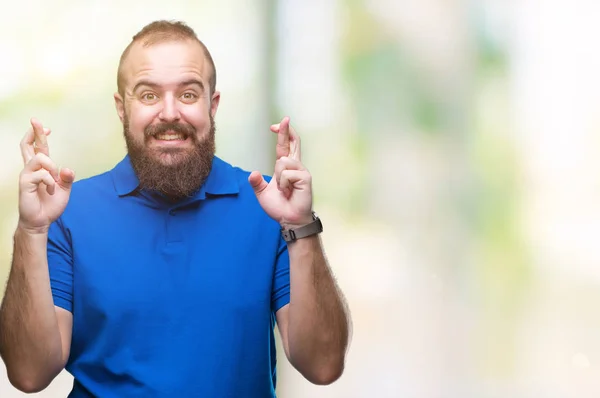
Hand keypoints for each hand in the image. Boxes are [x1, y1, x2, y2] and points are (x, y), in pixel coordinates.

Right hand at [18, 118, 74, 233]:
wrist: (41, 221)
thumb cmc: (50, 204)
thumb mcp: (64, 190)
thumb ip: (67, 178)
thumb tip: (67, 169)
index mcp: (42, 168)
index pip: (39, 148)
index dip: (40, 136)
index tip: (47, 128)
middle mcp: (32, 169)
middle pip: (28, 145)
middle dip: (34, 132)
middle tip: (35, 120)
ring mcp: (27, 175)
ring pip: (39, 158)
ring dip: (51, 166)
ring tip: (54, 180)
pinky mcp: (25, 183)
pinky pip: (41, 174)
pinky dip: (50, 180)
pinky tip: (50, 190)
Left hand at [249, 116, 312, 227]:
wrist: (288, 219)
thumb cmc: (279, 207)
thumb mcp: (263, 193)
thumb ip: (257, 182)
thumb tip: (253, 173)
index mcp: (285, 167)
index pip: (284, 146)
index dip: (282, 134)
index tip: (275, 125)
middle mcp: (295, 166)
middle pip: (293, 142)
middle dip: (287, 130)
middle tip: (285, 119)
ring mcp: (302, 171)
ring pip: (283, 161)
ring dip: (278, 177)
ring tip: (284, 190)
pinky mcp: (305, 178)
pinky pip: (287, 173)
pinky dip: (283, 184)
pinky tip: (288, 192)